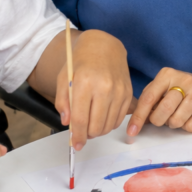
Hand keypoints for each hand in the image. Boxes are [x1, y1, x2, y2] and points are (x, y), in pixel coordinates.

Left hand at [55, 30, 132, 149]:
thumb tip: (67, 123)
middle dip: (87, 135)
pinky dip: (109, 123)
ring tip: (91, 123)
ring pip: (108, 126)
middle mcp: (104, 88)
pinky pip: (119, 119)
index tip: (75, 145)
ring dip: (98, 131)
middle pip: (96, 127)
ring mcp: (119, 91)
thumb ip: (62, 102)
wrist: (104, 46)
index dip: (77, 136)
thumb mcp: (64, 78)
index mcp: (84, 83)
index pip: (81, 119)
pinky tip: (101, 116)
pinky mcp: (128, 94)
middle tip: (82, 132)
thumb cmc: (81, 62)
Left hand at [127, 68, 191, 136]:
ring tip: (177, 116)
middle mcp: (183, 80)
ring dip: (174, 124)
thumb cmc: (183, 89)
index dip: (138, 117)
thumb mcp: (165, 88)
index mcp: (167, 75)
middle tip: (163, 119)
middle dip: (159, 121)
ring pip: (177, 120)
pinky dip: (187, 127)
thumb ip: (149, 100)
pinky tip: (189, 118)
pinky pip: (191, 126)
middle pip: (163, 110)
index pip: (148, 98)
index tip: (131, 132)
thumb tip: (134, 121)